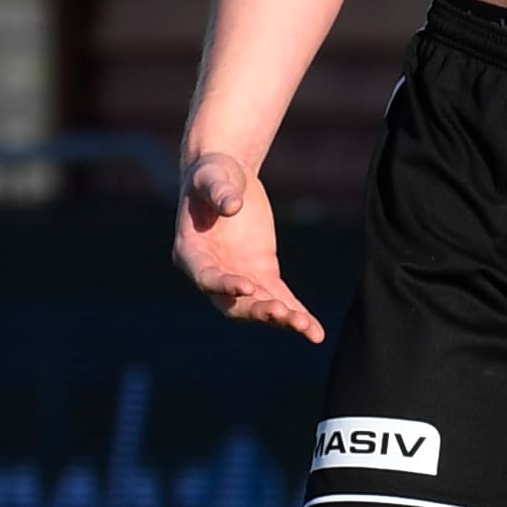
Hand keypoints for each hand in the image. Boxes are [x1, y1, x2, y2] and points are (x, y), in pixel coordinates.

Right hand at [174, 152, 322, 342]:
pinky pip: (280, 298)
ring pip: (259, 306)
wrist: (227, 177)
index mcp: (190, 252)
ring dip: (282, 319)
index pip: (205, 277)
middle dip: (256, 311)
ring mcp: (238, 276)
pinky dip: (296, 313)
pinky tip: (315, 332)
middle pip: (232, 304)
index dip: (223, 285)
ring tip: (308, 328)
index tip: (246, 286)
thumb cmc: (212, 174)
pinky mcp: (261, 274)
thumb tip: (232, 205)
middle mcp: (212, 273)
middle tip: (281, 313)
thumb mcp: (212, 176)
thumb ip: (218, 191)